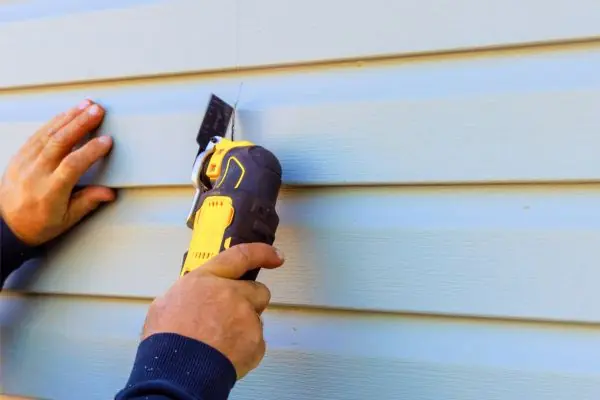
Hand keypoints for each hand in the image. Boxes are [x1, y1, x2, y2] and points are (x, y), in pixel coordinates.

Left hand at [0, 99, 114, 245]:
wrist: (3, 225)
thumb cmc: (36, 225)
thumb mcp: (66, 220)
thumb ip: (87, 203)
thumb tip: (109, 193)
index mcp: (49, 192)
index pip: (72, 165)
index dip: (91, 151)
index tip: (107, 141)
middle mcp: (35, 174)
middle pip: (60, 142)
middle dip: (81, 124)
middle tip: (97, 111)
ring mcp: (25, 162)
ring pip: (48, 134)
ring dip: (69, 117)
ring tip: (87, 105)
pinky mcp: (19, 156)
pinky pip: (38, 134)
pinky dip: (54, 122)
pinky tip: (67, 114)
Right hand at [142, 243, 284, 378]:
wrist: (177, 372)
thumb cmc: (167, 340)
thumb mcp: (166, 303)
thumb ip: (189, 293)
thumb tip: (194, 299)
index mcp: (208, 279)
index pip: (242, 255)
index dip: (262, 253)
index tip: (276, 256)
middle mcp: (232, 293)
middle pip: (258, 291)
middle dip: (250, 302)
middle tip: (229, 318)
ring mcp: (247, 317)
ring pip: (256, 319)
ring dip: (244, 328)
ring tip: (219, 343)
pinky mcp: (256, 341)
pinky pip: (256, 343)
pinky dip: (244, 350)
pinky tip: (225, 355)